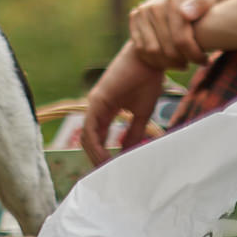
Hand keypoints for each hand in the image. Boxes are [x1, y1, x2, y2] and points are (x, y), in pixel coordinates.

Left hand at [81, 44, 168, 165]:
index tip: (112, 171)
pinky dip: (96, 144)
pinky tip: (105, 157)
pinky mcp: (97, 100)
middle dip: (96, 158)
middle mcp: (95, 108)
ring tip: (107, 171)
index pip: (97, 137)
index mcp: (105, 110)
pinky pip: (90, 126)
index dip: (101, 155)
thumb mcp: (141, 114)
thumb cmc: (146, 81)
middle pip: (88, 139)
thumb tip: (128, 153)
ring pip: (86, 135)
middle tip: (107, 176)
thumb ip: (132, 133)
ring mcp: (94, 103)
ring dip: (95, 155)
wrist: (149, 60)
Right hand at [128, 0, 216, 70]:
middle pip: (167, 48)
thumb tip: (185, 14)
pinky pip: (140, 47)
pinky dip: (154, 58)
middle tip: (193, 63)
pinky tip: (169, 60)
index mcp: (171, 3)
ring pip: (151, 51)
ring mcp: (141, 13)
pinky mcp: (134, 18)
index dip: (194, 55)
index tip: (205, 61)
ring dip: (168, 62)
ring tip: (182, 63)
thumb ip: (201, 4)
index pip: (181, 40)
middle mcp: (153, 7)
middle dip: (182, 60)